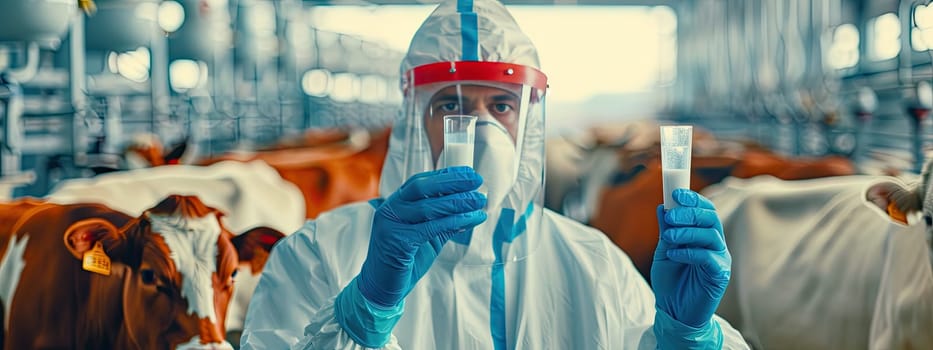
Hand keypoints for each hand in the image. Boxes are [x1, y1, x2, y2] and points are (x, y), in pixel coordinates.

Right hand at [357, 166, 486, 307]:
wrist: (381, 286)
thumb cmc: (403, 259)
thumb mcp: (427, 236)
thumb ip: (443, 221)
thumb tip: (470, 207)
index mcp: (395, 203)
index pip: (421, 181)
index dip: (446, 175)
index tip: (468, 173)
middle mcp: (390, 209)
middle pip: (423, 188)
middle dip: (453, 182)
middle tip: (477, 181)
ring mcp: (391, 224)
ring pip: (429, 207)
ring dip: (458, 202)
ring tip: (479, 201)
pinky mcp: (397, 241)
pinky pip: (431, 228)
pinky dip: (454, 222)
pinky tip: (471, 219)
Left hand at [651, 189, 730, 327]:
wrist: (674, 311)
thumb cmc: (670, 282)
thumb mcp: (664, 251)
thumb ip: (666, 230)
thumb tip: (663, 206)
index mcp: (702, 235)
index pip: (705, 210)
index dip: (693, 199)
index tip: (675, 194)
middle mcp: (715, 244)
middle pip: (710, 219)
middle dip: (689, 213)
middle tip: (670, 216)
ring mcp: (719, 259)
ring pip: (710, 236)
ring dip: (687, 232)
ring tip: (668, 238)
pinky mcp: (720, 275)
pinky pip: (709, 258)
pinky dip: (690, 252)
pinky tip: (675, 255)